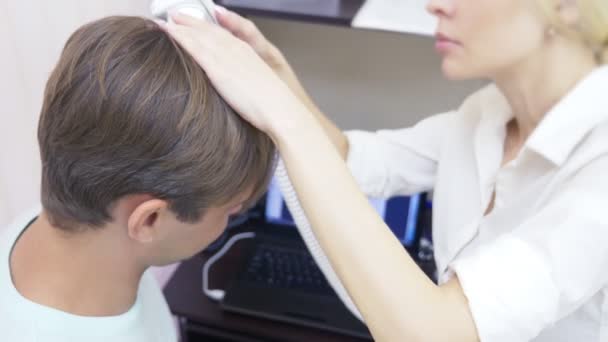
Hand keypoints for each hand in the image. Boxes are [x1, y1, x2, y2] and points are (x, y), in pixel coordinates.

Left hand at [164, 13, 308, 134]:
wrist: (279, 108)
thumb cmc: (272, 105)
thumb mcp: (259, 87)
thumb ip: (244, 83)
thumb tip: (236, 90)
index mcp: (247, 53)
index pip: (223, 35)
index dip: (206, 28)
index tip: (194, 24)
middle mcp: (235, 49)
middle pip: (208, 31)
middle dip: (191, 21)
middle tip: (174, 15)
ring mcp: (226, 57)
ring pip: (198, 35)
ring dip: (180, 25)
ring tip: (165, 21)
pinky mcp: (217, 67)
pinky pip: (193, 46)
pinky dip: (179, 35)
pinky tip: (168, 31)